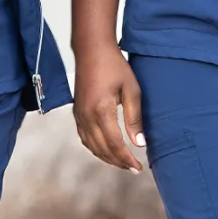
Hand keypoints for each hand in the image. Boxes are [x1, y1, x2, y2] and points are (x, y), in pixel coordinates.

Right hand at [74, 45, 144, 172]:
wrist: (92, 50)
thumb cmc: (114, 66)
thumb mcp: (131, 89)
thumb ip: (135, 118)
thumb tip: (140, 143)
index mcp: (101, 111)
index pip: (115, 144)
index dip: (127, 159)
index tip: (138, 167)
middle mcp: (87, 116)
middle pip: (102, 149)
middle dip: (118, 162)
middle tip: (134, 169)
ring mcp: (79, 116)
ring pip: (92, 147)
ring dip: (107, 158)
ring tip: (122, 162)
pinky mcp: (77, 113)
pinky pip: (84, 138)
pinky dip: (95, 149)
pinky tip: (106, 150)